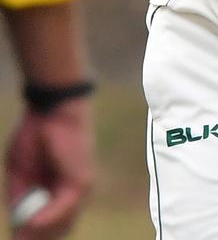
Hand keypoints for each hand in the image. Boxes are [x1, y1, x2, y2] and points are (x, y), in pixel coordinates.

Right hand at [5, 99, 94, 239]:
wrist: (50, 109)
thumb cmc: (35, 134)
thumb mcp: (20, 173)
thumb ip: (21, 200)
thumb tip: (19, 228)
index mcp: (59, 190)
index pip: (52, 227)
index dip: (34, 237)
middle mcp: (74, 193)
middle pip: (59, 232)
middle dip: (38, 239)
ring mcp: (80, 189)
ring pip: (61, 226)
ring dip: (39, 234)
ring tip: (21, 237)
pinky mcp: (81, 181)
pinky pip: (63, 209)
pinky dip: (46, 218)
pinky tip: (31, 223)